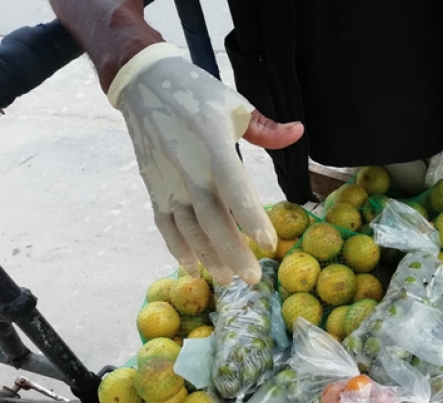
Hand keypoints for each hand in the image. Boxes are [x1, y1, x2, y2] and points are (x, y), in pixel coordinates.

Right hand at [108, 43, 303, 284]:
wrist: (142, 83)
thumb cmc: (195, 92)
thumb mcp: (234, 103)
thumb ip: (267, 128)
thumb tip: (300, 133)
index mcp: (214, 145)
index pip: (235, 188)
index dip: (250, 218)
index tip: (267, 244)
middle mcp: (189, 168)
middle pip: (212, 218)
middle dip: (233, 251)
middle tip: (252, 278)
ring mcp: (168, 180)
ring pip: (189, 227)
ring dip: (208, 255)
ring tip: (227, 278)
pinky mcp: (153, 186)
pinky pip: (165, 224)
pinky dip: (178, 247)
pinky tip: (192, 267)